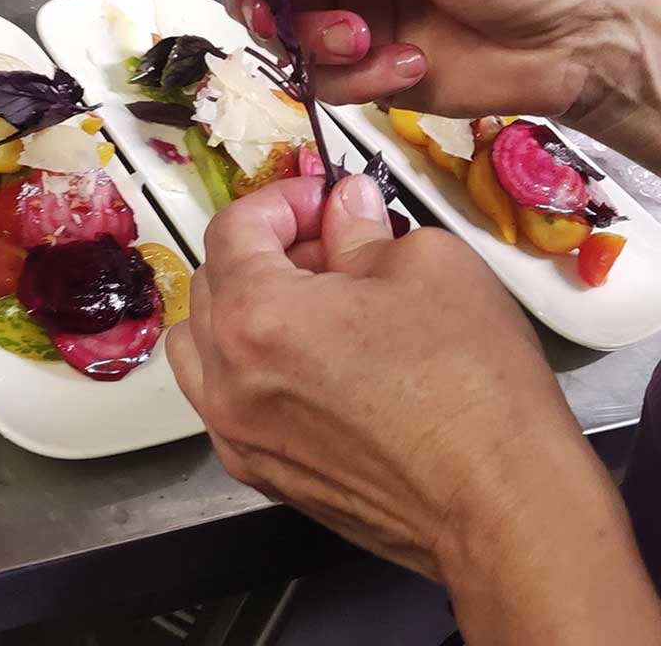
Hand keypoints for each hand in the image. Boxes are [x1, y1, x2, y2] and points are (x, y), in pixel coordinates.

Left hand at [169, 175, 660, 642]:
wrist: (504, 508)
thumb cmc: (472, 387)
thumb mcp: (427, 265)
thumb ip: (362, 226)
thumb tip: (345, 207)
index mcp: (255, 315)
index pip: (233, 228)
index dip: (281, 199)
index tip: (322, 199)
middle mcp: (226, 378)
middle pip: (212, 280)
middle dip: (266, 249)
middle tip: (330, 243)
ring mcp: (236, 433)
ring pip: (202, 342)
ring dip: (241, 305)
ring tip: (310, 301)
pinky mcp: (259, 472)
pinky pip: (223, 397)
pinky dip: (247, 362)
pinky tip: (307, 358)